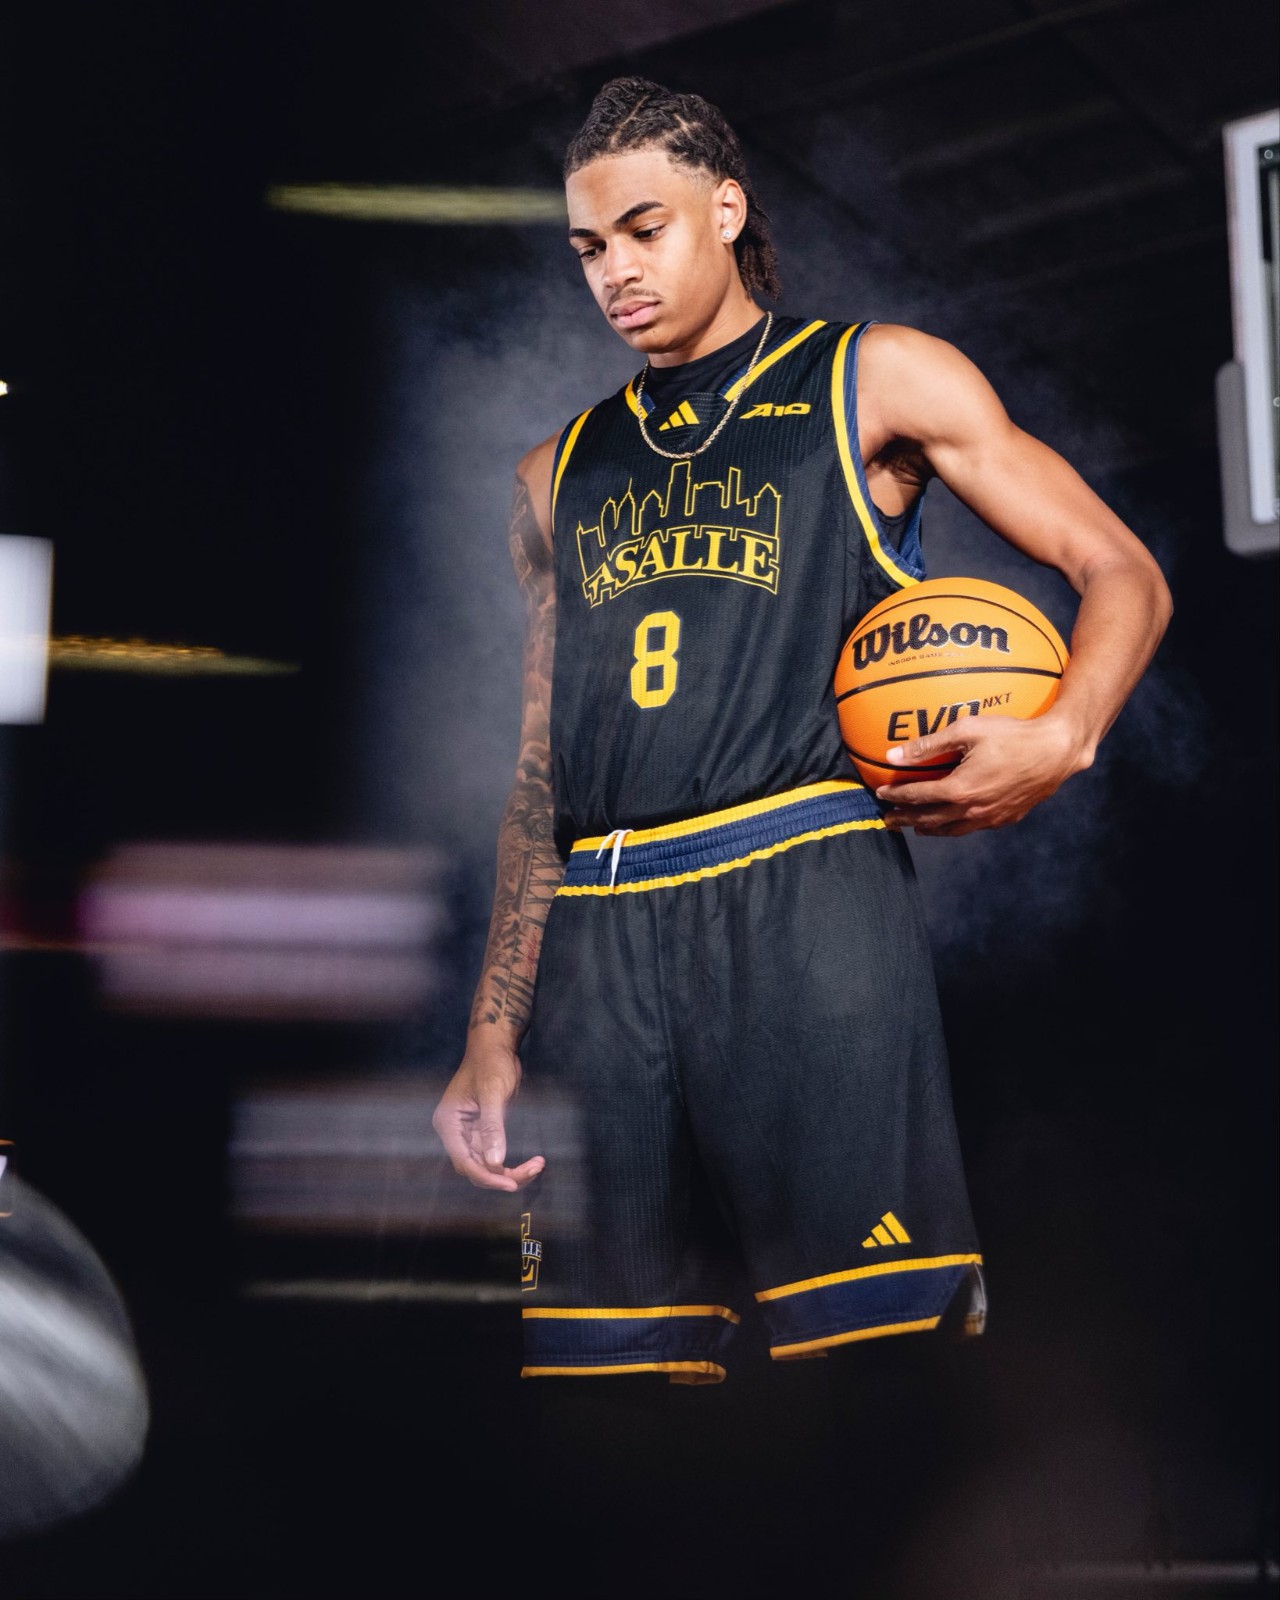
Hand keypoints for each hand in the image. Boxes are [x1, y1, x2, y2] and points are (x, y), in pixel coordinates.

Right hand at [431, 1032, 545, 1192]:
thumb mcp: (492, 1092)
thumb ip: (492, 1127)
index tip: (511, 1183)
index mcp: (448, 1123)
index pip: (464, 1162)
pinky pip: (494, 1156)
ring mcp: (468, 1134)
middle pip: (475, 1168)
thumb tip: (495, 1162)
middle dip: (502, 1176)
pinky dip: (512, 1163)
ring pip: (486, 1166)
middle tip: (533, 1170)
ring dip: (511, 1172)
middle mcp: (455, 1132)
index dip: (487, 1176)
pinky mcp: (483, 1133)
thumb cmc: (491, 1063)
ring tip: (538, 1165)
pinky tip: (533, 1162)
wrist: (495, 1047)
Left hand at [875, 712, 1089, 836]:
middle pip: (930, 820)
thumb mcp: (967, 730)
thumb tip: (893, 754)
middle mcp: (973, 809)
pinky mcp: (1008, 818)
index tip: (880, 793)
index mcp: (959, 789)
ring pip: (953, 830)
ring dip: (930, 829)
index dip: (896, 795)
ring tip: (917, 828)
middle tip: (888, 819)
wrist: (1057, 751)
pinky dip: (957, 827)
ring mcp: (991, 817)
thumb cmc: (1013, 734)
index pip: (918, 796)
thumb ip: (928, 744)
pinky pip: (975, 827)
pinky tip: (955, 821)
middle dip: (905, 819)